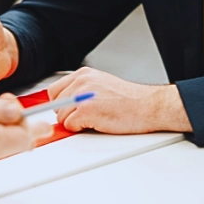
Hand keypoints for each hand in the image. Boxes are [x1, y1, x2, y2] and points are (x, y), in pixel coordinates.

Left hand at [47, 67, 191, 133]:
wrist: (148, 106)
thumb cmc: (130, 100)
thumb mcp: (102, 86)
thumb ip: (82, 90)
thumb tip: (66, 103)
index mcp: (84, 74)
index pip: (56, 89)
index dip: (61, 103)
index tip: (67, 110)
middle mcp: (81, 81)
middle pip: (55, 103)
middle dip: (66, 113)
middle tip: (83, 117)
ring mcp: (82, 95)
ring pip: (61, 116)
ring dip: (74, 122)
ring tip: (94, 120)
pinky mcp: (86, 110)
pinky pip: (70, 125)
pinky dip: (80, 129)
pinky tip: (96, 124)